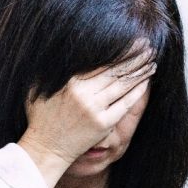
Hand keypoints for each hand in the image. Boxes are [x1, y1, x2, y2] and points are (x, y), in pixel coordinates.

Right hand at [21, 38, 156, 165]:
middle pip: (116, 70)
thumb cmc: (41, 117)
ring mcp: (96, 109)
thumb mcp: (37, 88)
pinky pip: (126, 103)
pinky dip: (137, 90)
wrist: (46, 148)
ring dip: (140, 70)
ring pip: (123, 84)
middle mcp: (84, 94)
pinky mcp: (104, 123)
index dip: (120, 49)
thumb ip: (49, 69)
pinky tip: (146, 80)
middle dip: (134, 55)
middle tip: (147, 45)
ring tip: (151, 59)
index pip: (102, 61)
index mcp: (70, 82)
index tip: (131, 40)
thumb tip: (58, 48)